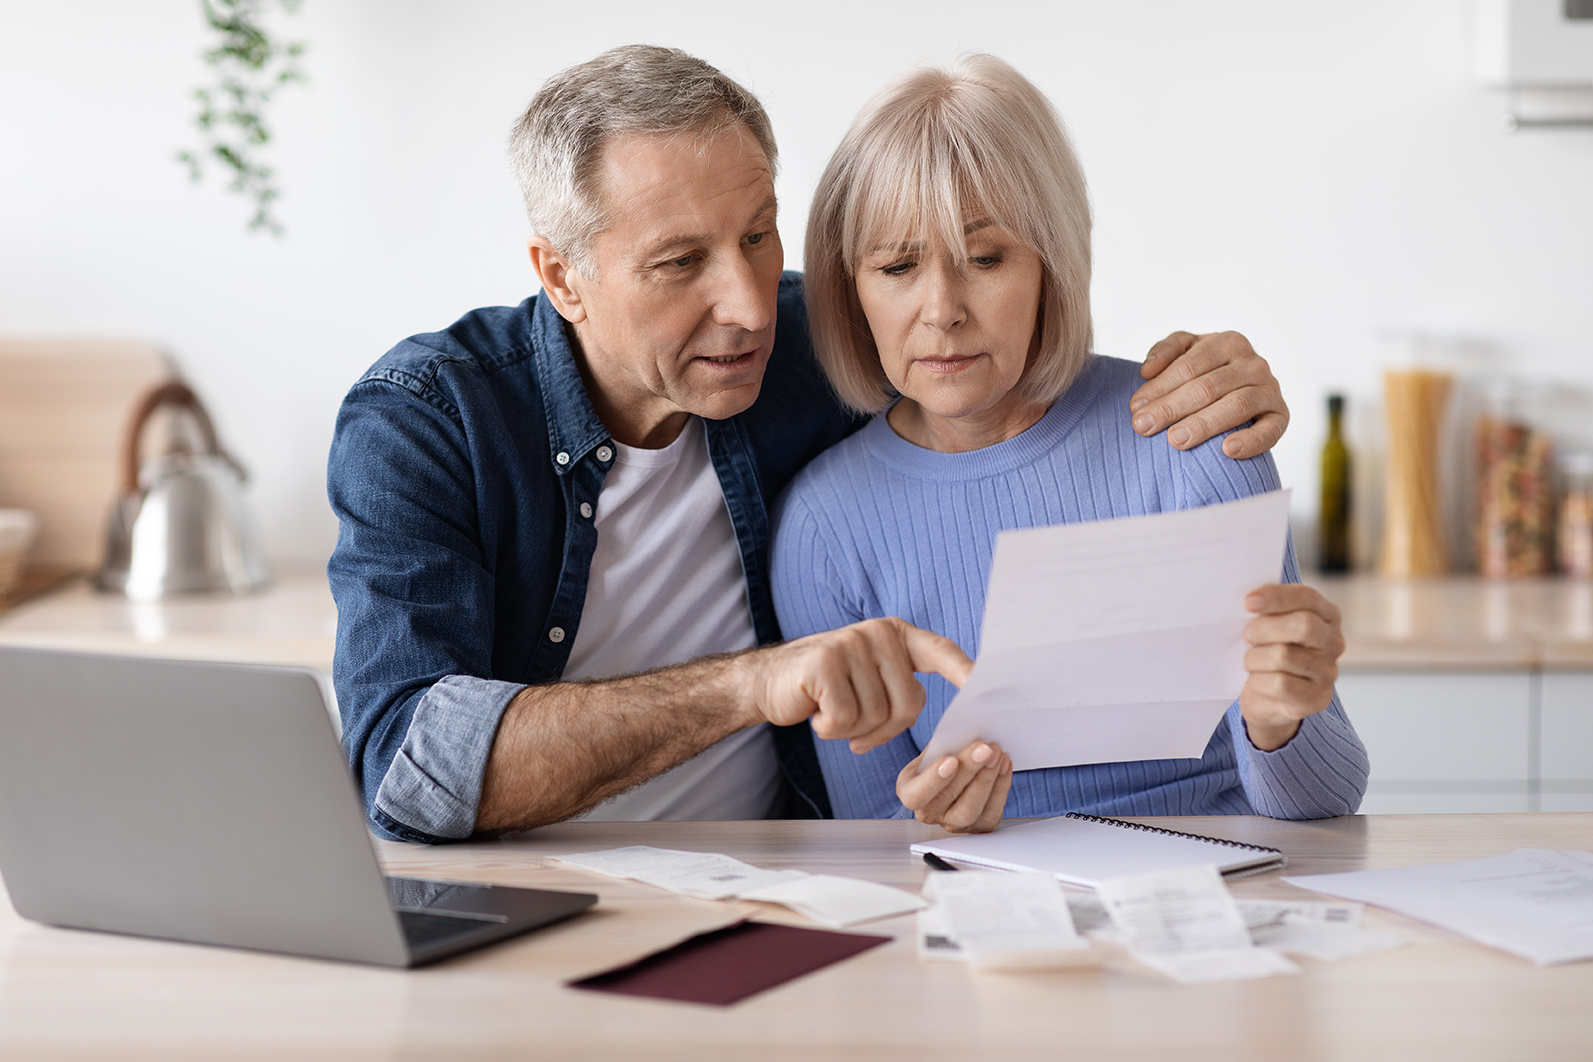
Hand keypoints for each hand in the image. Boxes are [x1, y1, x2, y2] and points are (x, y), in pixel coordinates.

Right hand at [749, 617, 972, 752]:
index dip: (965, 670)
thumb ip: (902, 686)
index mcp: (897, 635)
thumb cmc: (829, 689)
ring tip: (832, 715)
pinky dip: (830, 729)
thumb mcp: (870, 679)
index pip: (941, 651)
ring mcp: (850, 644)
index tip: (988, 684)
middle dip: (884, 730)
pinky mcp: (824, 663)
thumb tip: (947, 719)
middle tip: (857, 729)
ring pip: (876, 716)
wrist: (769, 683)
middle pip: (909, 704)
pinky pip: (846, 718)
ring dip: (853, 731)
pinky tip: (816, 714)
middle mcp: (878, 633)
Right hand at [897, 740, 1012, 832]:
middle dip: (969, 770)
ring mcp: (953, 823)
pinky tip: (1004, 764)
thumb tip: (964, 735)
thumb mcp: (935, 748)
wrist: (957, 771)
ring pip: (969, 810)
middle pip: (947, 798)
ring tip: (997, 753)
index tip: (951, 760)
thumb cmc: (943, 756)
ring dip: (987, 779)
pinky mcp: (978, 827)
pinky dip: (1000, 786)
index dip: (933, 780)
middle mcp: (928, 813)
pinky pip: (991, 811)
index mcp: (910, 791)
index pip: (916, 794)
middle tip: (985, 748)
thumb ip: (943, 745)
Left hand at [1130, 331, 1288, 458]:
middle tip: (1143, 426)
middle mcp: (1253, 363)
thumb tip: (1148, 370)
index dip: (1159, 387)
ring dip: (1203, 425)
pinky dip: (1250, 441)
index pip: (1188, 366)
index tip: (1135, 408)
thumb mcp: (1187, 351)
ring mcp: (1270, 389)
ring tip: (1175, 440)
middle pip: (1207, 387)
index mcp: (1228, 342)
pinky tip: (1227, 450)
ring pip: (1235, 406)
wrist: (1245, 387)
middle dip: (1171, 408)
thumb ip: (1166, 351)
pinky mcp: (1280, 416)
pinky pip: (1269, 430)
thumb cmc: (1207, 369)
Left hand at [1239, 584, 1344, 750]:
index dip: (1277, 597)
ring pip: (1284, 656)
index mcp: (1326, 616)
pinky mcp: (1317, 698)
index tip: (1249, 602)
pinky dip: (1259, 681)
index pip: (1307, 598)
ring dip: (1255, 658)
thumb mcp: (1269, 625)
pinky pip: (1280, 684)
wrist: (1267, 697)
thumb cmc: (1267, 651)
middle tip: (1246, 635)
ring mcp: (1328, 672)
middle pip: (1303, 625)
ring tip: (1250, 661)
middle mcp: (1334, 642)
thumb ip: (1267, 609)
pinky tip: (1256, 680)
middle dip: (1265, 628)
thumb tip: (1251, 600)